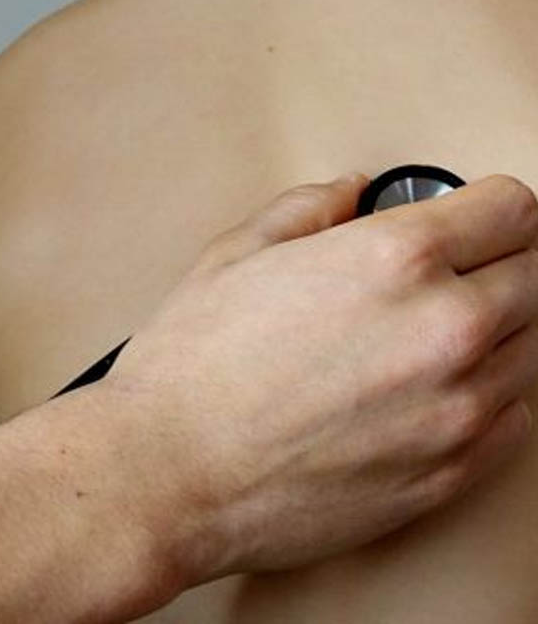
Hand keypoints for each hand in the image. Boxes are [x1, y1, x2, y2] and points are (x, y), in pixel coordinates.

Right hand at [102, 172, 537, 590]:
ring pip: (531, 349)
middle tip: (448, 272)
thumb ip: (306, 209)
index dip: (488, 207)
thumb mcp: (232, 255)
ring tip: (427, 336)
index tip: (474, 218)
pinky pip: (515, 420)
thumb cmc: (189, 371)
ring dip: (495, 333)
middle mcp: (443, 330)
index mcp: (393, 260)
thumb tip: (347, 194)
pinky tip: (432, 389)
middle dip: (496, 264)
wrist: (167, 474)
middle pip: (534, 276)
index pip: (511, 209)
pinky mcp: (450, 474)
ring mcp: (456, 409)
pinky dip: (490, 397)